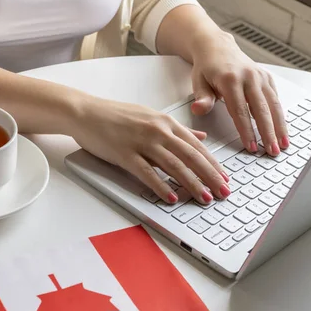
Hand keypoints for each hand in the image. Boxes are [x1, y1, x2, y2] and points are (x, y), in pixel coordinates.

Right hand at [71, 98, 230, 203]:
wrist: (85, 112)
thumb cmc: (115, 116)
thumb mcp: (151, 117)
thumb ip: (176, 130)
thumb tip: (200, 137)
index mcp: (165, 122)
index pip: (197, 146)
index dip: (213, 164)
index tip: (225, 178)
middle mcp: (157, 131)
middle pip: (191, 156)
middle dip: (210, 176)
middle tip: (224, 192)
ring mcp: (141, 142)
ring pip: (174, 165)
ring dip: (192, 183)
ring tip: (204, 198)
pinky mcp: (124, 153)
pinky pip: (147, 172)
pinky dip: (161, 186)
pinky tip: (171, 197)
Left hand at [190, 32, 288, 155]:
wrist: (217, 46)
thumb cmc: (206, 68)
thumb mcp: (198, 82)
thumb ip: (202, 98)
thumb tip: (198, 110)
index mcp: (230, 79)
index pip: (239, 111)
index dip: (247, 130)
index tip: (252, 147)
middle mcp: (249, 76)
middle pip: (261, 109)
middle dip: (268, 133)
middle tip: (273, 151)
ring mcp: (260, 76)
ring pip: (273, 105)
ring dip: (280, 126)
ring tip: (283, 145)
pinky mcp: (267, 77)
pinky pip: (275, 99)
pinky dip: (280, 115)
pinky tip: (283, 130)